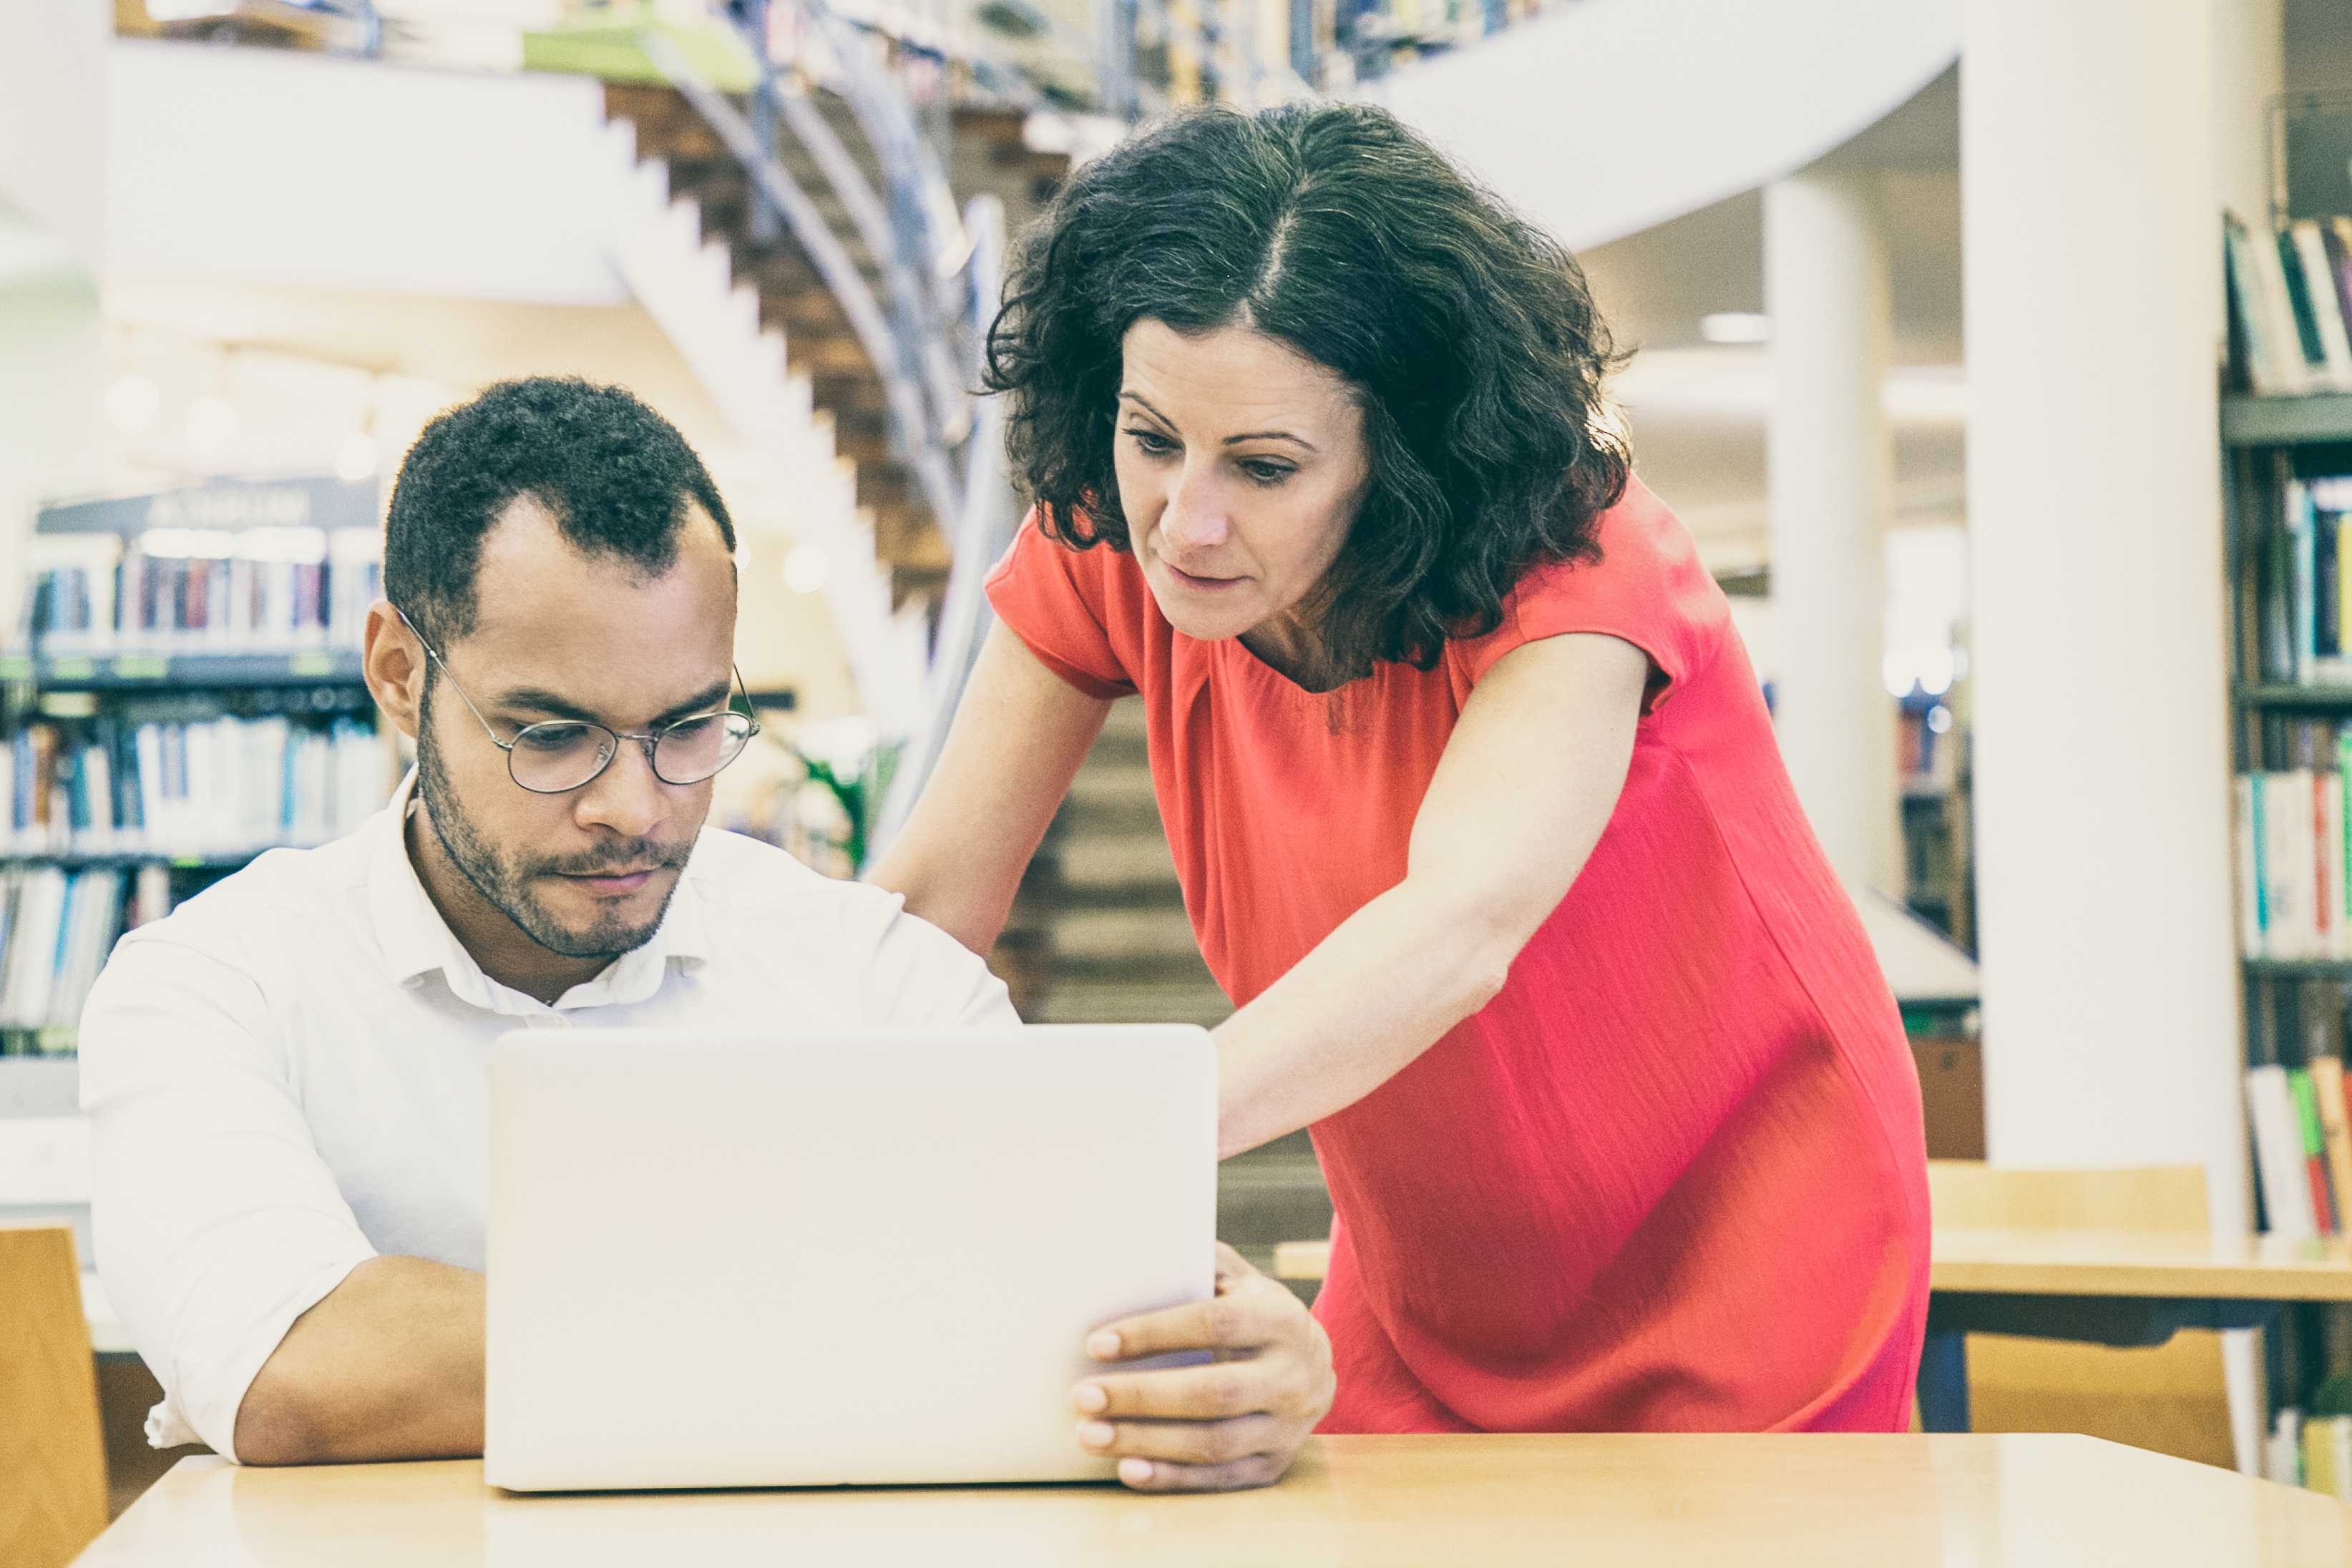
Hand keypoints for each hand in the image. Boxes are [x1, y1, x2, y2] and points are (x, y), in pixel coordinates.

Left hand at [1071, 1241, 1334, 1491]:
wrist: (1315, 1367)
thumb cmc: (1254, 1314)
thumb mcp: (1239, 1280)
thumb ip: (1197, 1264)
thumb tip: (1132, 1254)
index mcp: (1282, 1320)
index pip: (1213, 1324)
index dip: (1153, 1333)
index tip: (1096, 1343)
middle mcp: (1293, 1377)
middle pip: (1212, 1392)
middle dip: (1140, 1396)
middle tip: (1082, 1396)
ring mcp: (1288, 1428)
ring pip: (1213, 1443)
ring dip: (1146, 1442)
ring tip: (1090, 1435)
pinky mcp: (1272, 1465)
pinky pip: (1219, 1480)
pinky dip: (1171, 1478)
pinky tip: (1128, 1469)